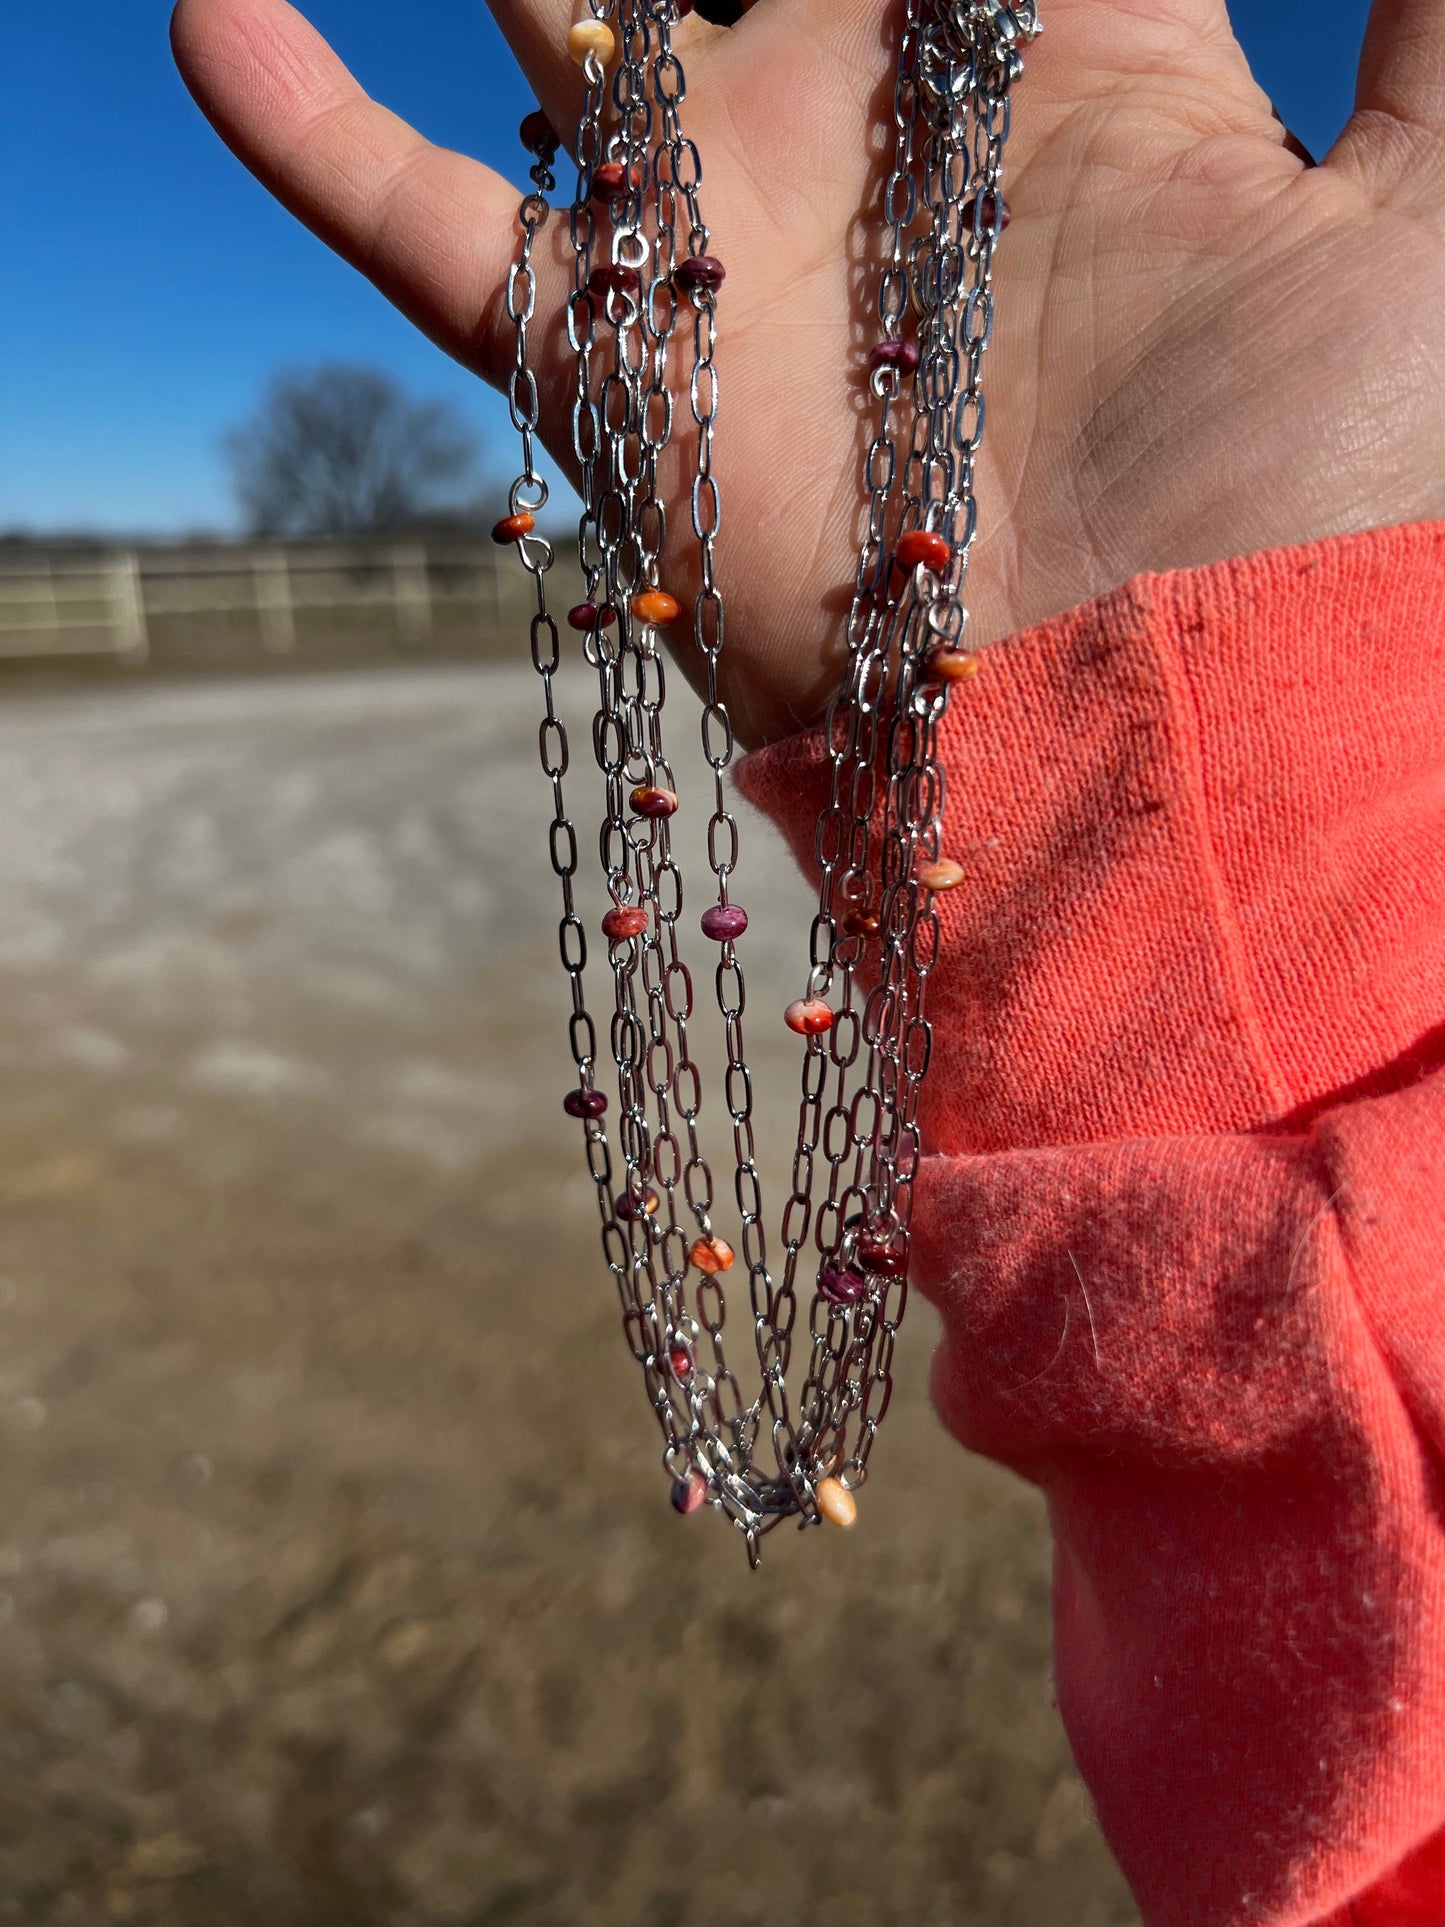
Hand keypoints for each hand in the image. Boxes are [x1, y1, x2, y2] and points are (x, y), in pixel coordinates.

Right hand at [172, 0, 1444, 747]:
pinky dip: (309, 132)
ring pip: (564, 20)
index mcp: (1077, 68)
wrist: (1147, 754)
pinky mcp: (609, 374)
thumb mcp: (1415, 226)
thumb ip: (1423, 21)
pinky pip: (427, 231)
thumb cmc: (1309, 514)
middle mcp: (876, 138)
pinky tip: (211, 7)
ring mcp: (727, 247)